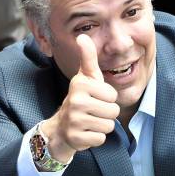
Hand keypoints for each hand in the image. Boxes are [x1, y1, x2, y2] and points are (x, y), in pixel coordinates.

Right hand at [41, 34, 119, 162]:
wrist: (60, 127)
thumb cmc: (80, 99)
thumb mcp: (85, 77)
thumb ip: (88, 58)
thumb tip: (83, 36)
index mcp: (80, 84)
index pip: (113, 95)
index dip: (107, 98)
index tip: (94, 98)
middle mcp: (75, 101)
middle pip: (113, 111)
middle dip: (106, 113)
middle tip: (92, 111)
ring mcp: (74, 120)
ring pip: (109, 126)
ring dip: (102, 126)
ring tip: (89, 121)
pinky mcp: (75, 138)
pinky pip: (101, 139)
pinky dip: (96, 138)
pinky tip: (85, 132)